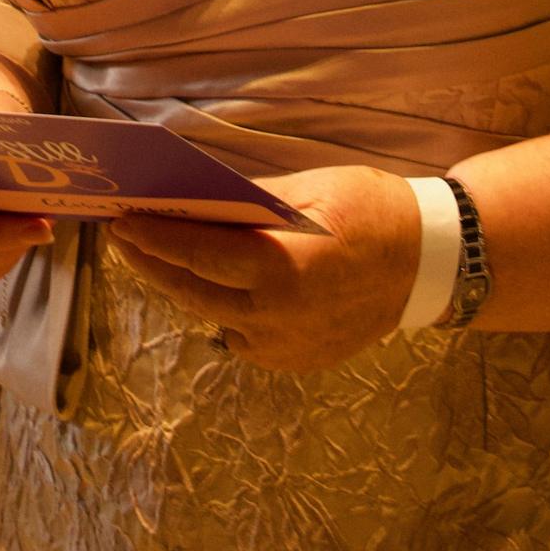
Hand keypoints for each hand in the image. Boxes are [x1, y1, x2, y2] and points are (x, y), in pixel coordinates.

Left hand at [105, 166, 424, 373]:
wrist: (428, 263)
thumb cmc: (370, 211)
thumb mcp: (308, 189)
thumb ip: (245, 201)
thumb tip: (188, 200)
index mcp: (282, 268)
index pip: (197, 253)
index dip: (153, 238)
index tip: (121, 222)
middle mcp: (279, 316)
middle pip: (193, 290)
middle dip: (153, 263)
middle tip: (125, 238)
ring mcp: (287, 346)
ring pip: (213, 315)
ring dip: (184, 286)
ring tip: (158, 257)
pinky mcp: (296, 360)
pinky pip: (241, 335)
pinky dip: (224, 309)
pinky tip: (214, 284)